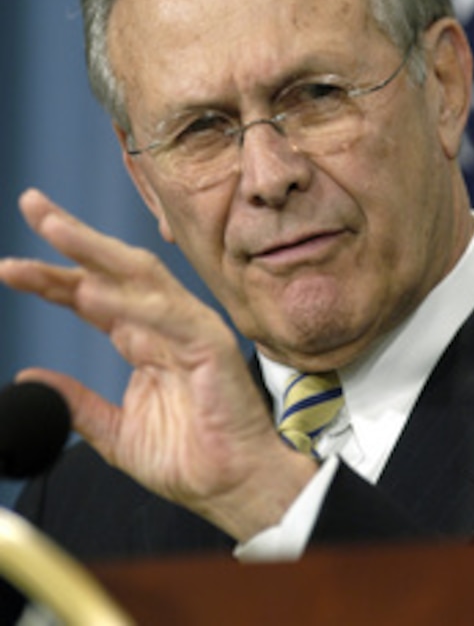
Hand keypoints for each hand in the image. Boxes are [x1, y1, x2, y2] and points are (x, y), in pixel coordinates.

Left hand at [0, 189, 316, 540]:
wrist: (232, 488)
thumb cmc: (188, 459)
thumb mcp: (115, 432)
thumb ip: (76, 402)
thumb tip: (28, 377)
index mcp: (143, 339)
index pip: (93, 294)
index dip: (53, 277)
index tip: (11, 267)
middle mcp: (164, 323)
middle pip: (113, 268)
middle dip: (71, 236)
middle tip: (31, 205)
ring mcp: (189, 327)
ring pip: (140, 273)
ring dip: (95, 248)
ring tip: (53, 228)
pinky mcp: (210, 343)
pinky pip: (166, 314)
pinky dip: (128, 302)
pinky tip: (90, 294)